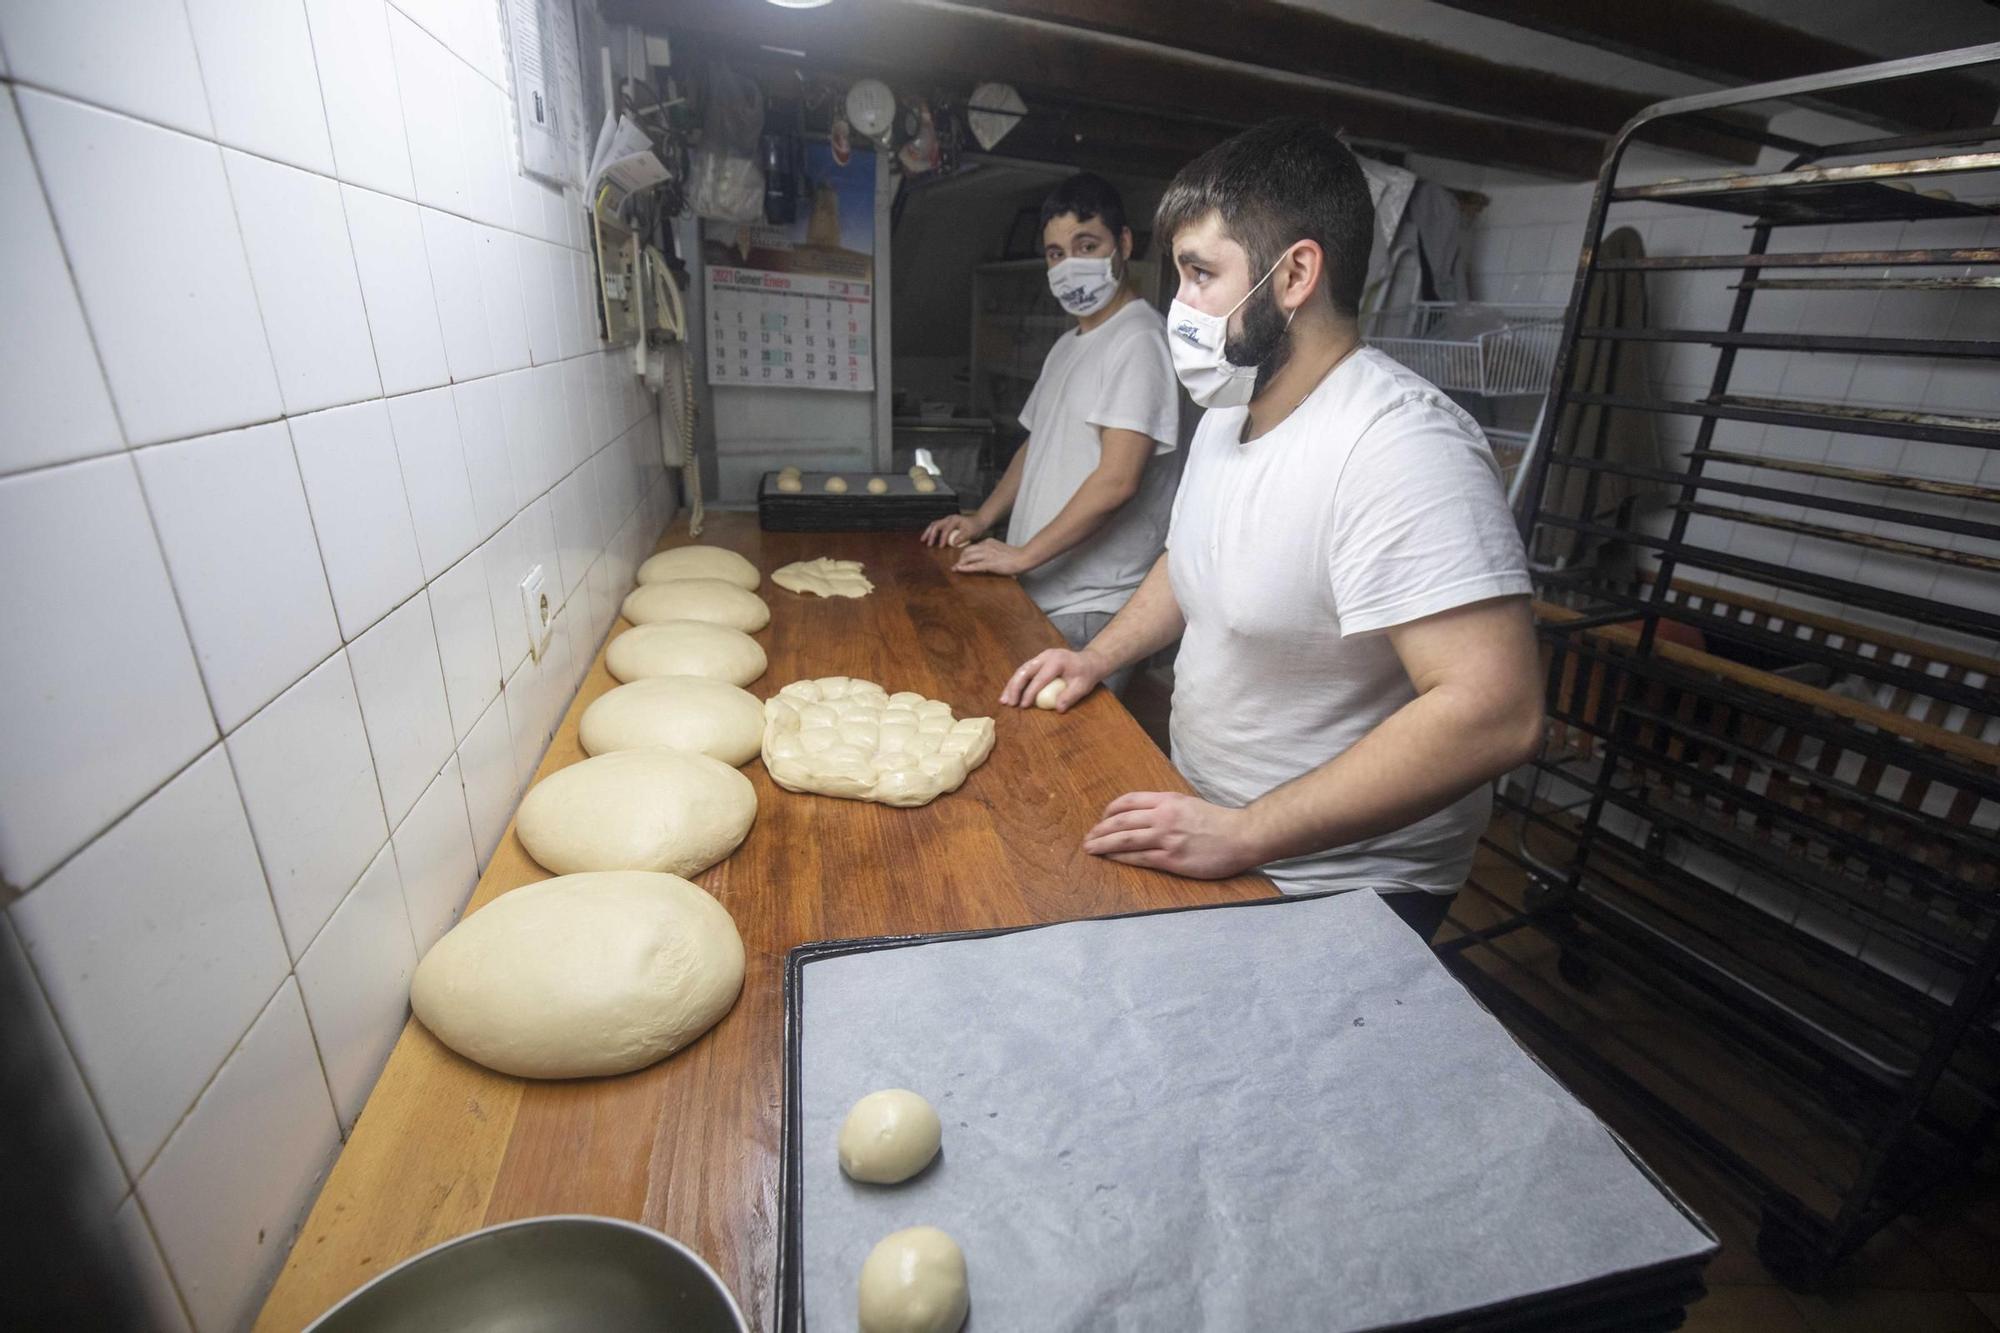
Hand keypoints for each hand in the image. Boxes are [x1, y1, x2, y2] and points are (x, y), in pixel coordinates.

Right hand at [922, 513, 986, 548]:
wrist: (978, 522)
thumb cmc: (975, 527)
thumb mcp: (971, 532)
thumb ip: (962, 537)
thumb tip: (953, 542)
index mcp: (954, 520)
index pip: (945, 529)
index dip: (943, 539)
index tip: (941, 547)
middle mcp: (948, 518)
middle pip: (936, 525)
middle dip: (931, 535)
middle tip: (928, 544)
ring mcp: (946, 520)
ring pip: (934, 525)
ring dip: (928, 532)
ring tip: (923, 540)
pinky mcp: (946, 524)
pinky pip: (936, 527)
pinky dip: (931, 532)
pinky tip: (929, 538)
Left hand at [953, 539, 1031, 575]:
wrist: (1023, 557)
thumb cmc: (1015, 556)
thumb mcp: (1000, 549)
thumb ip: (992, 551)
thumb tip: (985, 559)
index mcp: (989, 541)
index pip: (973, 546)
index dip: (966, 553)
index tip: (962, 558)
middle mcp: (986, 546)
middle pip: (967, 550)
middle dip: (961, 558)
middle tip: (958, 564)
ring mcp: (987, 555)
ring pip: (968, 557)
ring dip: (960, 563)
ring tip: (956, 568)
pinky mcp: (990, 564)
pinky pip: (973, 566)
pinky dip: (964, 568)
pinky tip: (959, 570)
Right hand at [1000, 647, 1104, 710]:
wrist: (1089, 661)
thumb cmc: (1087, 674)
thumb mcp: (1083, 686)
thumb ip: (1070, 696)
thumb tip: (1058, 709)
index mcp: (1057, 661)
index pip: (1039, 678)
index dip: (1030, 693)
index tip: (1023, 706)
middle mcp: (1046, 656)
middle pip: (1024, 671)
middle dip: (1014, 688)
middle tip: (1008, 703)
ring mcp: (1041, 657)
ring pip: (1021, 670)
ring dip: (1011, 685)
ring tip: (1004, 700)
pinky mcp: (1038, 660)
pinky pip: (1025, 671)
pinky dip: (1016, 682)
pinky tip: (1010, 693)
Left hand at [1082, 792, 1264, 878]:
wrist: (1242, 836)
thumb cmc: (1218, 822)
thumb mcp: (1189, 804)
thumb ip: (1167, 807)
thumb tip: (1145, 815)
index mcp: (1167, 801)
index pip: (1129, 801)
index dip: (1110, 810)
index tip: (1102, 818)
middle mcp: (1163, 816)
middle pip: (1121, 820)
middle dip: (1100, 829)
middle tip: (1088, 837)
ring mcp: (1167, 838)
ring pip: (1125, 839)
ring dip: (1103, 843)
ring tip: (1090, 849)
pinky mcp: (1172, 858)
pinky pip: (1139, 858)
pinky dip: (1121, 857)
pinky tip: (1111, 859)